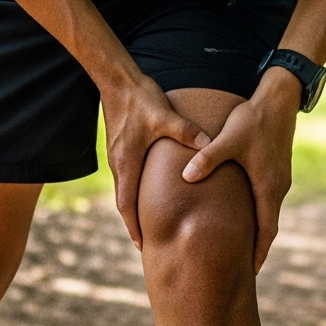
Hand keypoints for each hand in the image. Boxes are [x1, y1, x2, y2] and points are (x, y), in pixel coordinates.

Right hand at [103, 73, 209, 249]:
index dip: (134, 227)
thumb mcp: (165, 117)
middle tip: (147, 243)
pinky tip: (148, 190)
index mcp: (127, 163)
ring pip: (125, 189)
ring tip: (149, 223)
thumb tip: (209, 146)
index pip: (127, 205)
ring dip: (134, 207)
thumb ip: (187, 133)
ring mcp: (117, 154)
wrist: (117, 80)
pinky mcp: (120, 146)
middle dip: (134, 224)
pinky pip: (127, 175)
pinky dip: (135, 190)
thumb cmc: (140, 100)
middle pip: (124, 202)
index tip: (142, 245)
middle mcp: (119, 163)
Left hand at [180, 69, 297, 269]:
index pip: (266, 229)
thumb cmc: (252, 119)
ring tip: (243, 246)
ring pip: (268, 211)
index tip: (251, 271)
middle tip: (246, 268)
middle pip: (269, 226)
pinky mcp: (277, 169)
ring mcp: (279, 178)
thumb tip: (186, 177)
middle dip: (258, 247)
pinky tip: (246, 214)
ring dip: (259, 230)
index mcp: (267, 185)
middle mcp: (277, 186)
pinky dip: (260, 212)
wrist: (279, 99)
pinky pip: (268, 198)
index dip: (258, 251)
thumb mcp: (228, 139)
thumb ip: (207, 159)